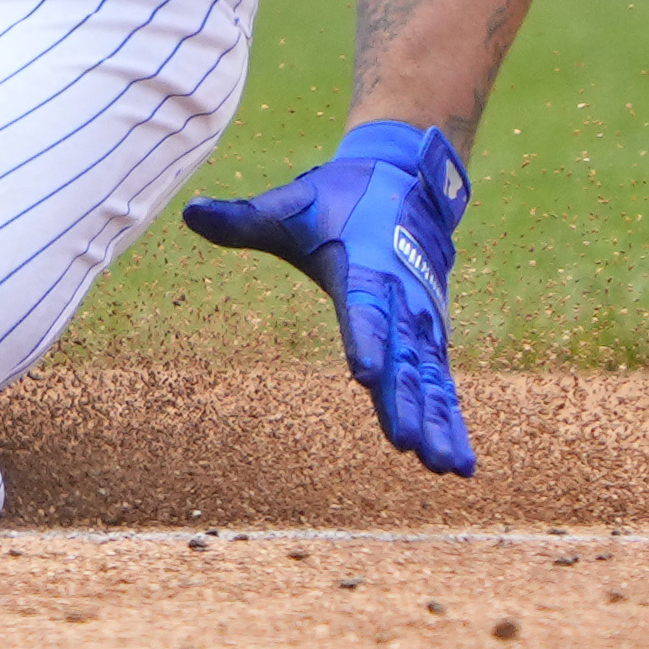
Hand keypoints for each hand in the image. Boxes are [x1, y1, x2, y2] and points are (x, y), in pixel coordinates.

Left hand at [182, 121, 476, 474]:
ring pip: (430, 379)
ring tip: (445, 466)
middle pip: (403, 357)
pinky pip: (443, 384)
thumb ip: (244, 219)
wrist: (401, 181)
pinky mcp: (431, 337)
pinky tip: (458, 464)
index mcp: (365, 268)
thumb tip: (190, 213)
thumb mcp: (290, 205)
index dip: (365, 339)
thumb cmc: (335, 200)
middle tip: (409, 444)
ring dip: (438, 422)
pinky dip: (451, 419)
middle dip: (406, 402)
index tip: (365, 373)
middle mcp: (400, 299)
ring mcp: (421, 321)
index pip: (362, 308)